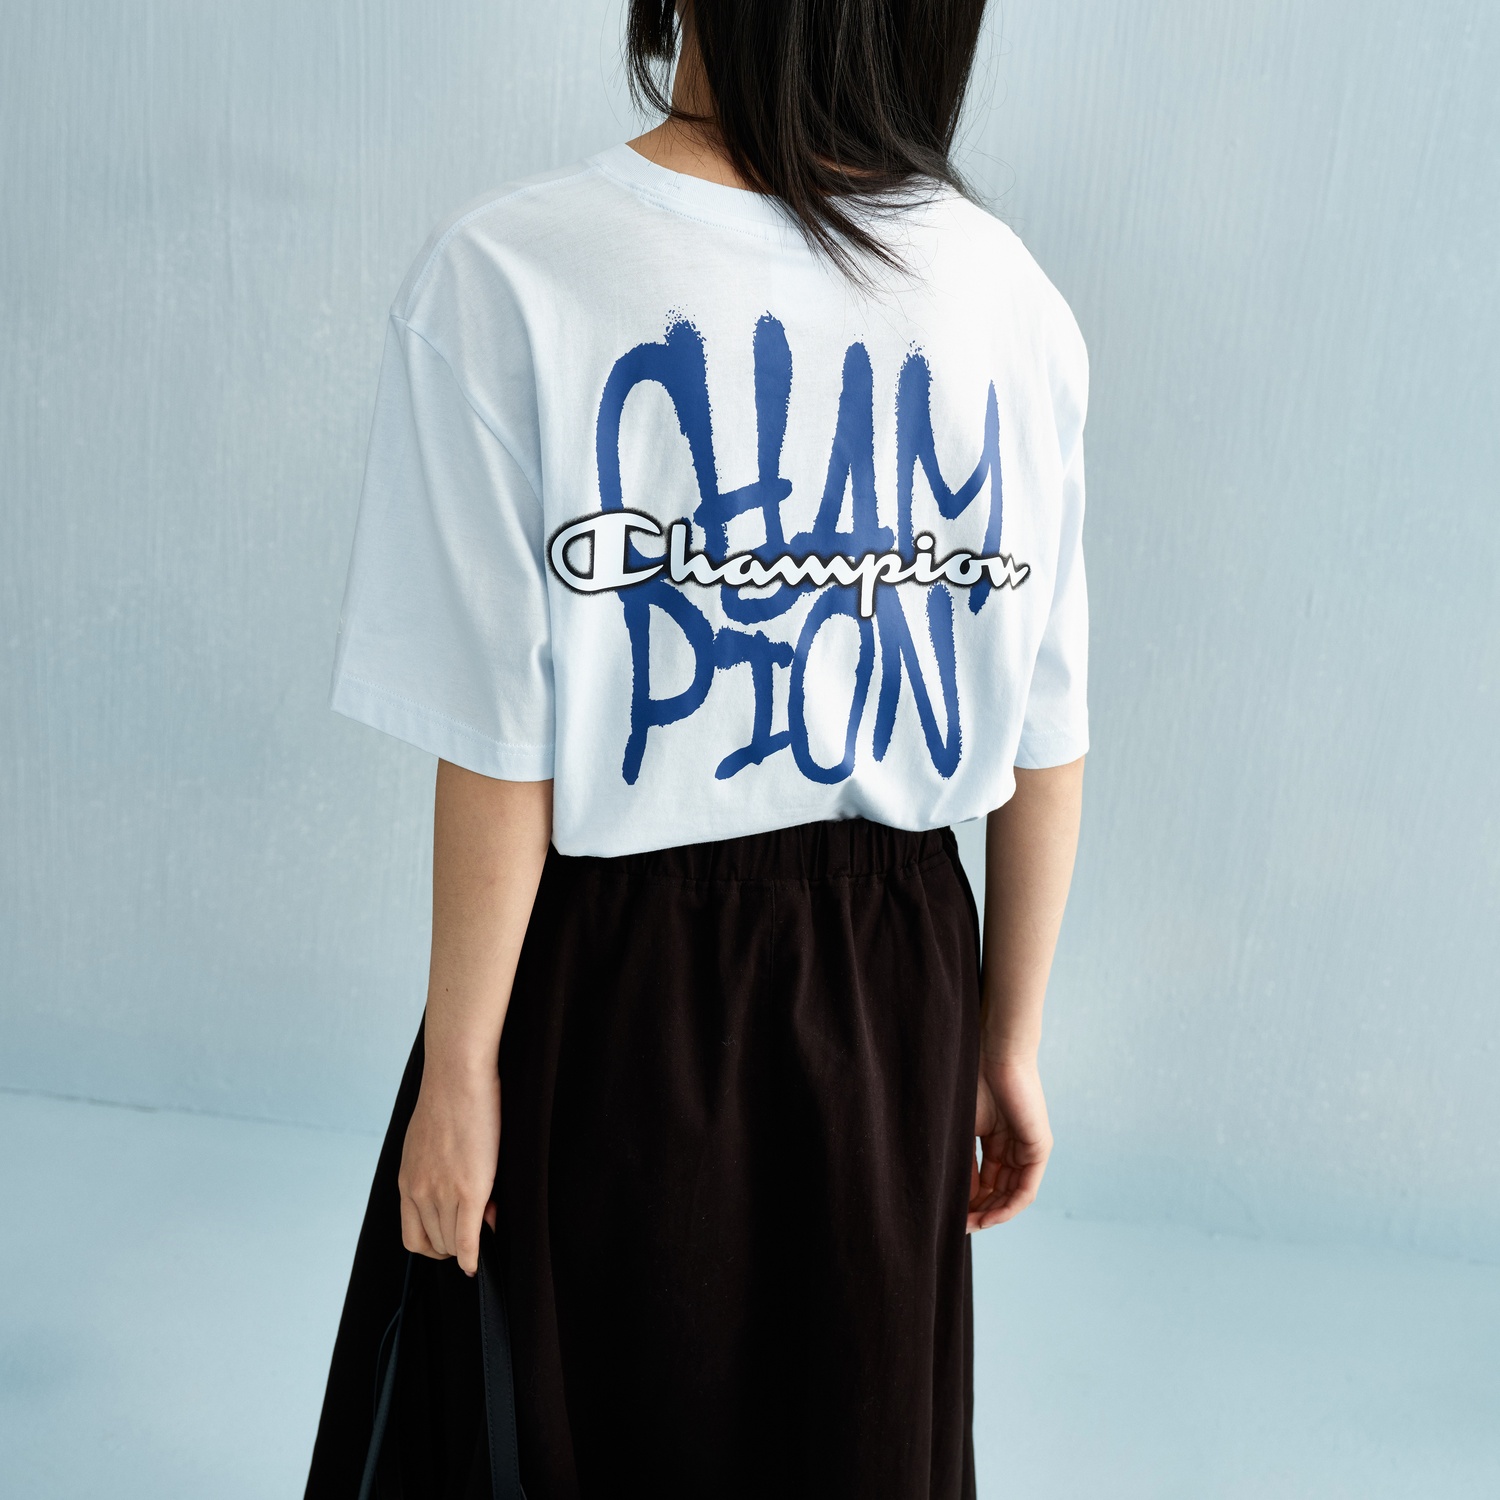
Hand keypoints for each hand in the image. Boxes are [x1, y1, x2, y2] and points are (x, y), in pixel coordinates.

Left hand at [397, 1062, 500, 1275]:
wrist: (457, 1076)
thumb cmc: (449, 1099)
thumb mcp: (428, 1142)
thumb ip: (437, 1172)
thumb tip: (460, 1195)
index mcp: (407, 1181)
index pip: (413, 1234)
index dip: (435, 1243)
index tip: (453, 1235)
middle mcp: (419, 1192)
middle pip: (433, 1242)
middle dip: (455, 1241)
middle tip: (477, 1223)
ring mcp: (443, 1193)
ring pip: (451, 1243)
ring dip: (466, 1244)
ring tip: (485, 1221)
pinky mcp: (469, 1191)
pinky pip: (469, 1239)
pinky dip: (474, 1257)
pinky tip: (479, 1264)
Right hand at [968, 1054, 1051, 1231]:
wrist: (993, 1053)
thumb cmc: (971, 1080)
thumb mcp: (961, 1130)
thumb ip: (962, 1162)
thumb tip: (955, 1197)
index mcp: (994, 1140)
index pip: (982, 1180)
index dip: (965, 1200)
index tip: (945, 1215)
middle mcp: (1012, 1147)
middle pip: (996, 1192)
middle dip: (977, 1211)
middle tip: (955, 1226)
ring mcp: (1027, 1149)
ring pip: (1010, 1195)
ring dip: (990, 1214)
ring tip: (967, 1225)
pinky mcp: (1039, 1149)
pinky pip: (1025, 1190)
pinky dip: (1007, 1208)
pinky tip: (987, 1217)